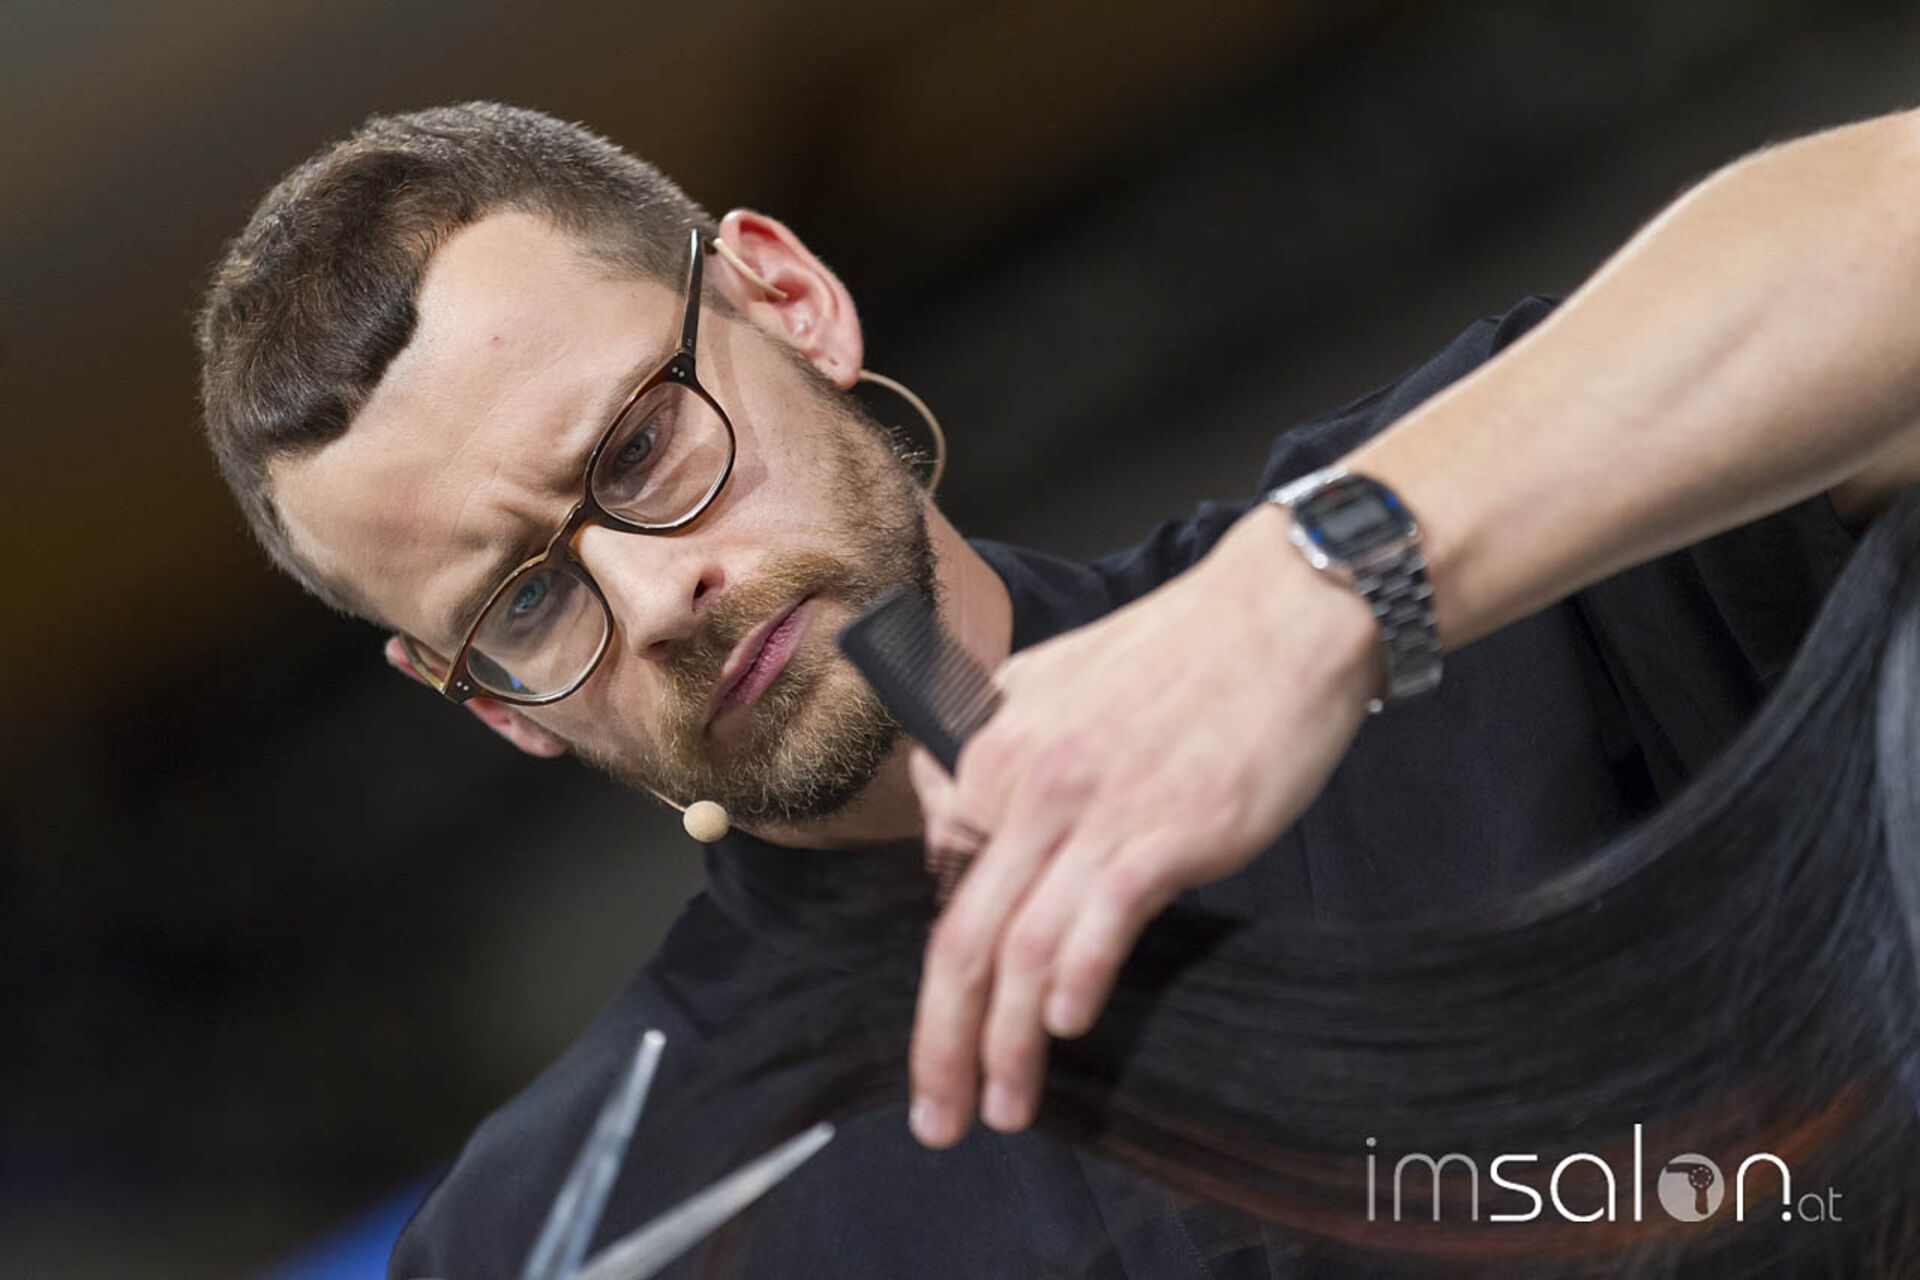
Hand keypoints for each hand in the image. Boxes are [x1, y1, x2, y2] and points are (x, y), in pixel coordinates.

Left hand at [905, 503, 1382, 1146]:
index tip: (949, 1036)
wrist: (1280, 613)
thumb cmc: (1175, 655)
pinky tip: (1070, 1025)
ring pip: (1020, 947)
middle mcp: (1025, 782)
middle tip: (938, 1119)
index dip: (942, 976)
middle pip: (961, 937)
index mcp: (990, 749)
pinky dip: (1077, 978)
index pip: (943, 887)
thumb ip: (986, 746)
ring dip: (1003, 1043)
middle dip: (940, 1044)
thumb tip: (948, 815)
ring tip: (1002, 1108)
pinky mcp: (1168, 827)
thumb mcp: (1046, 681)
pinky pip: (1100, 917)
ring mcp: (1095, 807)